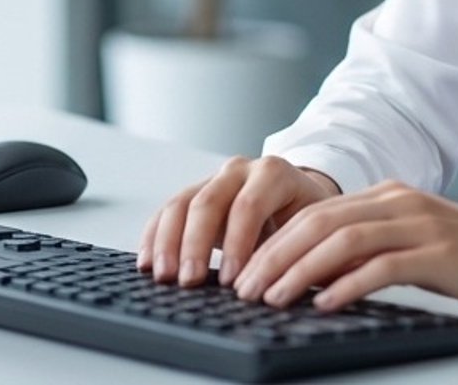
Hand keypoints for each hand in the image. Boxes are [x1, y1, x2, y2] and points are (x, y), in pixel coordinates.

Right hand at [138, 155, 342, 287]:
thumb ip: (294, 252)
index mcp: (274, 174)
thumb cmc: (307, 221)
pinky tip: (147, 263)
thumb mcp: (310, 230)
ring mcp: (214, 180)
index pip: (249, 205)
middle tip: (189, 281)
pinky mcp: (194, 195)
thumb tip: (277, 287)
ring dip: (168, 242)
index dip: (238, 244)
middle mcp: (240, 170)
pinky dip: (153, 237)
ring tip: (164, 276)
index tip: (230, 281)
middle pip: (209, 202)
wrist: (300, 198)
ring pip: (181, 204)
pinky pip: (166, 211)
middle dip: (196, 245)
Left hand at [226, 179, 457, 318]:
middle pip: (320, 221)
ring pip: (342, 240)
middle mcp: (400, 202)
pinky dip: (347, 285)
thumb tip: (317, 277)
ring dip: (299, 270)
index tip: (244, 273)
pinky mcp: (440, 254)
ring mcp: (421, 224)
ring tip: (271, 298)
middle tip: (243, 289)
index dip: (274, 241)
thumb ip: (373, 252)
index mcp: (391, 196)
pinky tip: (324, 304)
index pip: (317, 213)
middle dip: (273, 255)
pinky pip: (382, 266)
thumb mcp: (416, 248)